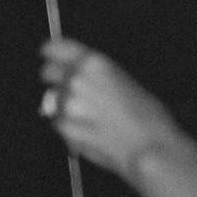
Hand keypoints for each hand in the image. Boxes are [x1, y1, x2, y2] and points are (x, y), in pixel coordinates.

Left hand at [40, 39, 189, 180]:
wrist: (149, 147)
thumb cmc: (148, 117)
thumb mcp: (125, 81)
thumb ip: (96, 75)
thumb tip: (81, 75)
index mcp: (93, 63)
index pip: (53, 48)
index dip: (51, 54)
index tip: (50, 57)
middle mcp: (76, 79)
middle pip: (47, 72)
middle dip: (56, 80)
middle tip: (73, 91)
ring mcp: (66, 103)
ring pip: (50, 99)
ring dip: (62, 105)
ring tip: (89, 116)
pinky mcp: (62, 126)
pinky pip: (56, 121)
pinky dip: (66, 124)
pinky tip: (88, 130)